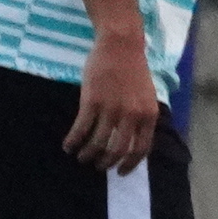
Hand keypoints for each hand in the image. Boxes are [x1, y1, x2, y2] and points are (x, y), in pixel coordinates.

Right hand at [65, 25, 159, 174]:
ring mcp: (112, 108)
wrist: (121, 45)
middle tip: (97, 166)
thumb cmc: (133, 70)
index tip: (120, 172)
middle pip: (118, 150)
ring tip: (81, 157)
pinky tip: (68, 146)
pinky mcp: (92, 102)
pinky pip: (81, 129)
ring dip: (87, 154)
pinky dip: (73, 141)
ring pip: (98, 142)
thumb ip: (141, 117)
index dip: (130, 164)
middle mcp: (132, 115)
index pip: (141, 148)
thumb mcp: (146, 96)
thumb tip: (133, 140)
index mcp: (149, 114)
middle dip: (106, 163)